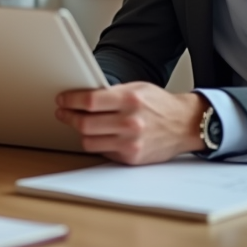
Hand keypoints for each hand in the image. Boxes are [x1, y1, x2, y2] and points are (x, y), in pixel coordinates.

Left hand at [55, 82, 207, 164]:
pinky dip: (97, 143)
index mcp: (130, 100)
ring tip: (78, 124)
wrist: (184, 125)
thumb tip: (82, 96)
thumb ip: (111, 92)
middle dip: (68, 117)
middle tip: (63, 112)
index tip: (62, 100)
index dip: (70, 100)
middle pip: (85, 123)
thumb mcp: (136, 89)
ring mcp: (131, 143)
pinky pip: (102, 151)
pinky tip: (98, 134)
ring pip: (89, 141)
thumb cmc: (159, 105)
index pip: (89, 101)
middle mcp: (130, 122)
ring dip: (79, 132)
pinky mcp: (131, 157)